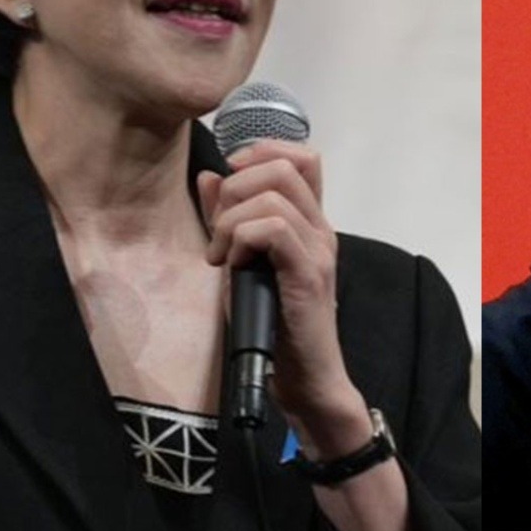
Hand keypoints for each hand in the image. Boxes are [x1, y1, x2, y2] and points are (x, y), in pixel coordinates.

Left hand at [197, 143, 365, 442]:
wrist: (304, 378)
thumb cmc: (272, 324)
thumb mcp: (242, 262)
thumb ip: (228, 218)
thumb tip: (209, 175)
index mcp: (310, 222)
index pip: (302, 156)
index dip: (260, 153)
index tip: (228, 186)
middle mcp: (321, 228)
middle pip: (283, 166)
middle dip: (235, 188)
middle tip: (219, 230)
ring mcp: (319, 249)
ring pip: (272, 196)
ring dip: (231, 221)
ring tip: (222, 255)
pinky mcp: (309, 274)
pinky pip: (273, 229)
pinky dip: (242, 240)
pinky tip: (233, 267)